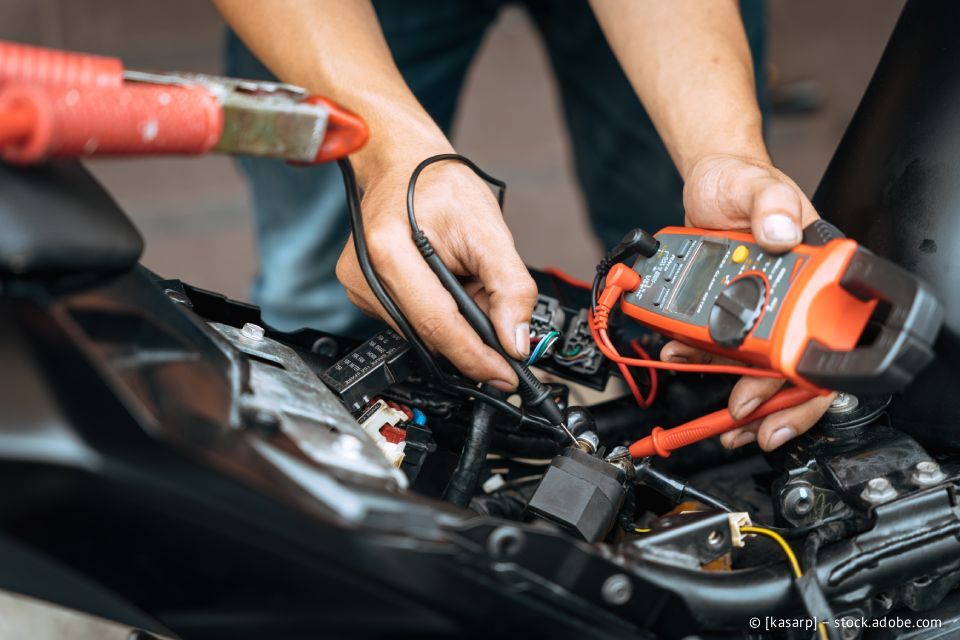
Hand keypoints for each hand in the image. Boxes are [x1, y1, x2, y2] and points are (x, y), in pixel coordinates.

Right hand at [336, 157, 536, 391]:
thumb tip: (515, 339)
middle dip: (472, 340)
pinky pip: (411, 323)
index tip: (506, 375)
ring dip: (456, 325)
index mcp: (388, 251)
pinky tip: (450, 288)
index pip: (437, 325)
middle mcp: (364, 275)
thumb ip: (510, 286)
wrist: (403, 165)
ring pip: (421, 335)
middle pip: (428, 336)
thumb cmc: (438, 185)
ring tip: (472, 287)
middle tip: (503, 326)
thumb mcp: (488, 228)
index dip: (476, 357)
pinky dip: (440, 315)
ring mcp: (359, 288)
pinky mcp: (364, 294)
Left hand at [660, 153, 833, 449]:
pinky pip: (716, 345)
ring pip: (752, 365)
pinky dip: (696, 357)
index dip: (806, 380)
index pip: (824, 337)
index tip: (778, 398)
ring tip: (708, 406)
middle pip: (789, 366)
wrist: (708, 182)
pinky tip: (678, 354)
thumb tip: (780, 232)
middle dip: (765, 403)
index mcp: (815, 274)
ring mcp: (758, 307)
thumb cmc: (743, 181)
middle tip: (739, 423)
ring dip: (730, 390)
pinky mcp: (727, 310)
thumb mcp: (757, 184)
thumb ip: (770, 203)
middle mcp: (790, 298)